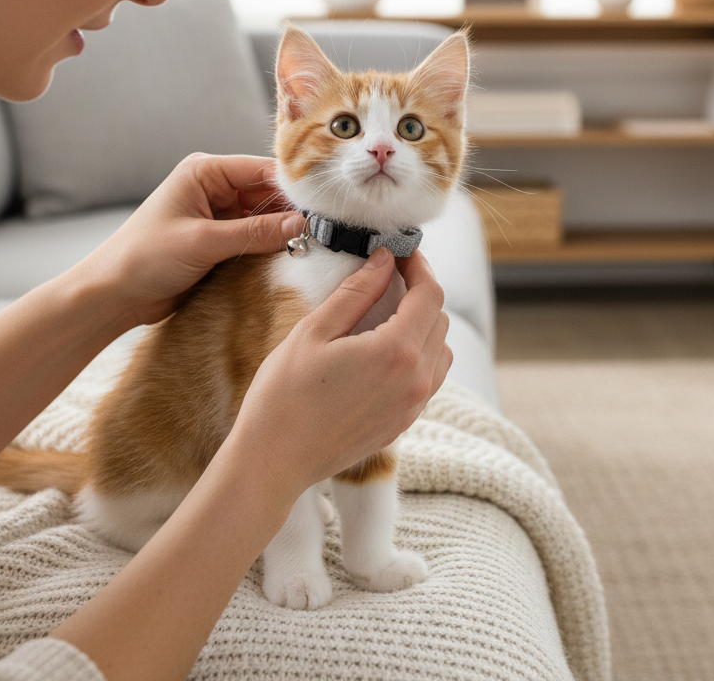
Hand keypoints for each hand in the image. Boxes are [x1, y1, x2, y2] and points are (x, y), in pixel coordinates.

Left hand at [80, 153, 304, 328]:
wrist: (111, 297)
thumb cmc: (143, 259)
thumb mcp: (203, 243)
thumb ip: (255, 233)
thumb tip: (302, 224)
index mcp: (204, 172)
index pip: (260, 170)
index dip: (293, 186)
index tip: (326, 204)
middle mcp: (213, 188)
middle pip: (267, 194)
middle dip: (291, 212)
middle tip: (325, 229)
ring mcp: (217, 216)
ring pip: (264, 218)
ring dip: (283, 232)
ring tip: (315, 244)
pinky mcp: (219, 241)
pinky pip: (255, 239)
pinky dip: (271, 248)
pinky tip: (293, 256)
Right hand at [232, 248, 452, 490]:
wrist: (273, 462)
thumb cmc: (284, 395)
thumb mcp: (314, 331)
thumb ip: (356, 292)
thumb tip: (384, 259)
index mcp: (396, 352)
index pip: (429, 294)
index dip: (419, 265)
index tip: (401, 252)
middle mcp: (416, 380)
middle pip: (439, 319)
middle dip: (420, 291)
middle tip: (390, 274)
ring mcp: (413, 406)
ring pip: (440, 349)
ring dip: (424, 324)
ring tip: (389, 310)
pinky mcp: (404, 423)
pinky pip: (429, 378)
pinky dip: (419, 354)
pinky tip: (386, 348)